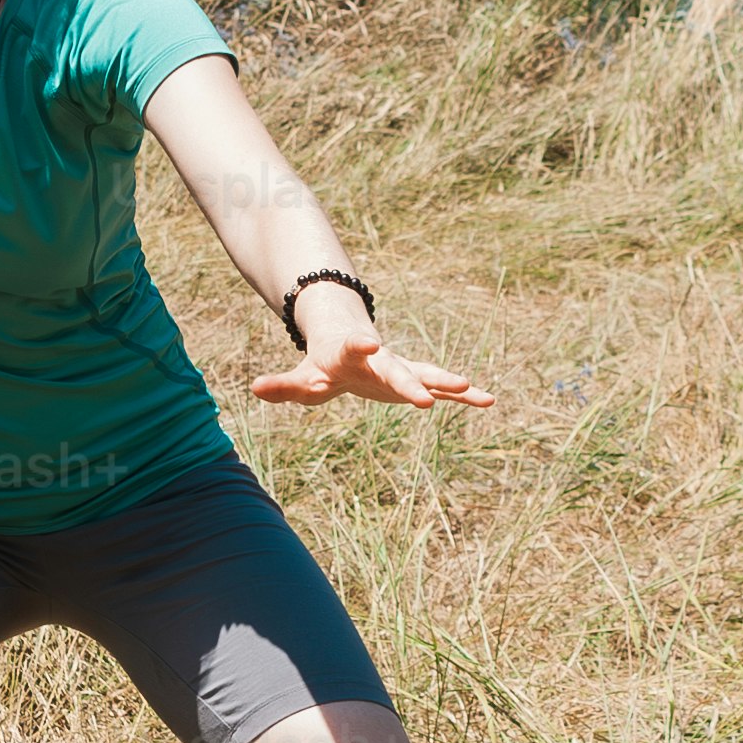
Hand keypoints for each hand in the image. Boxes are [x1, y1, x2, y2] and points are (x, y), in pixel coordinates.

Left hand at [251, 302, 492, 411]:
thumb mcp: (301, 377)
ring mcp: (401, 369)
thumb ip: (282, 384)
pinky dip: (463, 396)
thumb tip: (254, 388)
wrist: (350, 344)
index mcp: (350, 354)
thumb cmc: (323, 364)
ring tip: (475, 389)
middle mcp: (381, 360)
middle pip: (396, 370)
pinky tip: (488, 400)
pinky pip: (441, 389)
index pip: (353, 348)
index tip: (371, 342)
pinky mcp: (415, 382)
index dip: (360, 345)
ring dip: (448, 384)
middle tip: (425, 396)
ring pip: (426, 375)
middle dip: (410, 382)